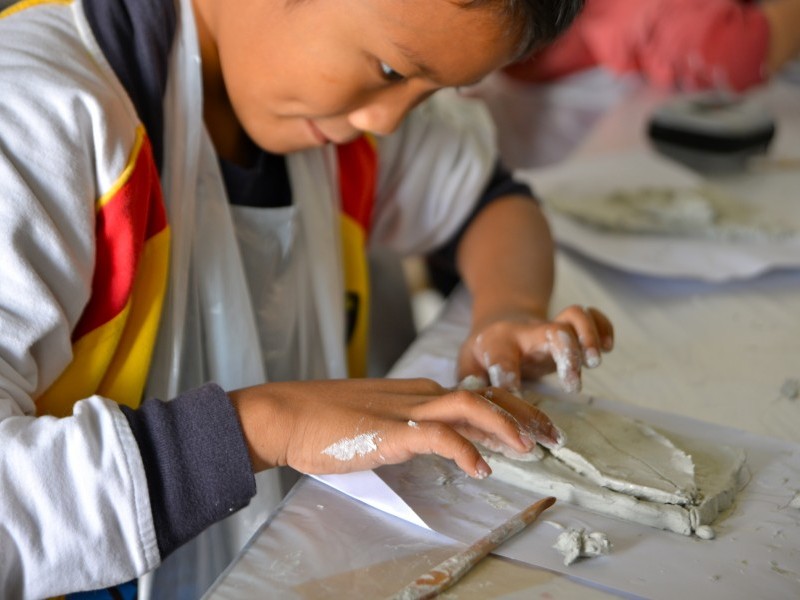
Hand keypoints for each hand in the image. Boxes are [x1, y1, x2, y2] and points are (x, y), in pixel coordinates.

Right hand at [227, 378, 561, 477]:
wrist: (285, 414)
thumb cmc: (324, 422)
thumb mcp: (377, 422)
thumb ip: (408, 430)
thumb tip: (436, 447)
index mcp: (416, 393)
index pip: (475, 394)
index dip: (511, 407)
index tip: (535, 427)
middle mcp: (418, 395)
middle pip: (483, 395)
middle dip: (524, 412)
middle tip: (553, 435)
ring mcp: (404, 410)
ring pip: (468, 406)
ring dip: (504, 425)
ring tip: (529, 449)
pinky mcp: (389, 430)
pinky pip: (437, 436)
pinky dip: (464, 449)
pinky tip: (480, 468)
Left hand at [457, 304, 613, 393]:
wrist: (499, 323)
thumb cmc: (483, 355)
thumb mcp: (468, 368)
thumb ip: (471, 386)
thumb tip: (477, 411)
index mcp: (497, 344)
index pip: (502, 362)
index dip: (510, 383)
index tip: (519, 402)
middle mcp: (526, 333)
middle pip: (550, 332)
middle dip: (567, 355)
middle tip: (573, 386)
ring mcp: (550, 328)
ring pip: (574, 316)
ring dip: (589, 337)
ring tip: (594, 363)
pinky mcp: (569, 328)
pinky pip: (592, 315)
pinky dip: (604, 326)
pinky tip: (608, 347)